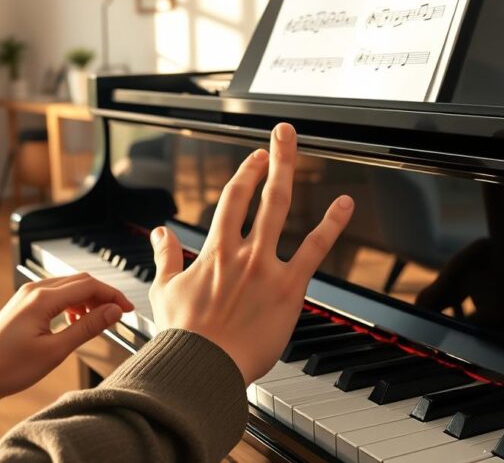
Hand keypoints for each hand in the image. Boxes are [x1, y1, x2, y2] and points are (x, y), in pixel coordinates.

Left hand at [0, 273, 134, 407]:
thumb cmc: (7, 367)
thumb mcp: (54, 352)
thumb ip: (86, 328)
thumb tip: (112, 312)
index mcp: (42, 298)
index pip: (89, 286)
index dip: (113, 296)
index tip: (128, 311)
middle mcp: (34, 290)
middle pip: (80, 281)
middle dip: (103, 295)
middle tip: (118, 316)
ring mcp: (27, 295)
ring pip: (68, 286)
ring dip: (87, 299)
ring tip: (98, 321)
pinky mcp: (23, 304)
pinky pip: (55, 294)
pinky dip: (72, 303)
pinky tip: (75, 322)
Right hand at [148, 123, 353, 382]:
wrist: (201, 366)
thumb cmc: (183, 336)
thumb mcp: (164, 291)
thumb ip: (165, 257)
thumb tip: (159, 233)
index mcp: (214, 251)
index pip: (231, 199)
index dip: (245, 174)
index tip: (255, 160)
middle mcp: (241, 252)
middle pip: (259, 193)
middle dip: (271, 159)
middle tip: (280, 136)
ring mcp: (266, 267)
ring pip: (280, 210)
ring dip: (289, 175)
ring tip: (298, 152)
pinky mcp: (288, 288)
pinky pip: (313, 250)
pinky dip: (330, 225)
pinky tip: (343, 204)